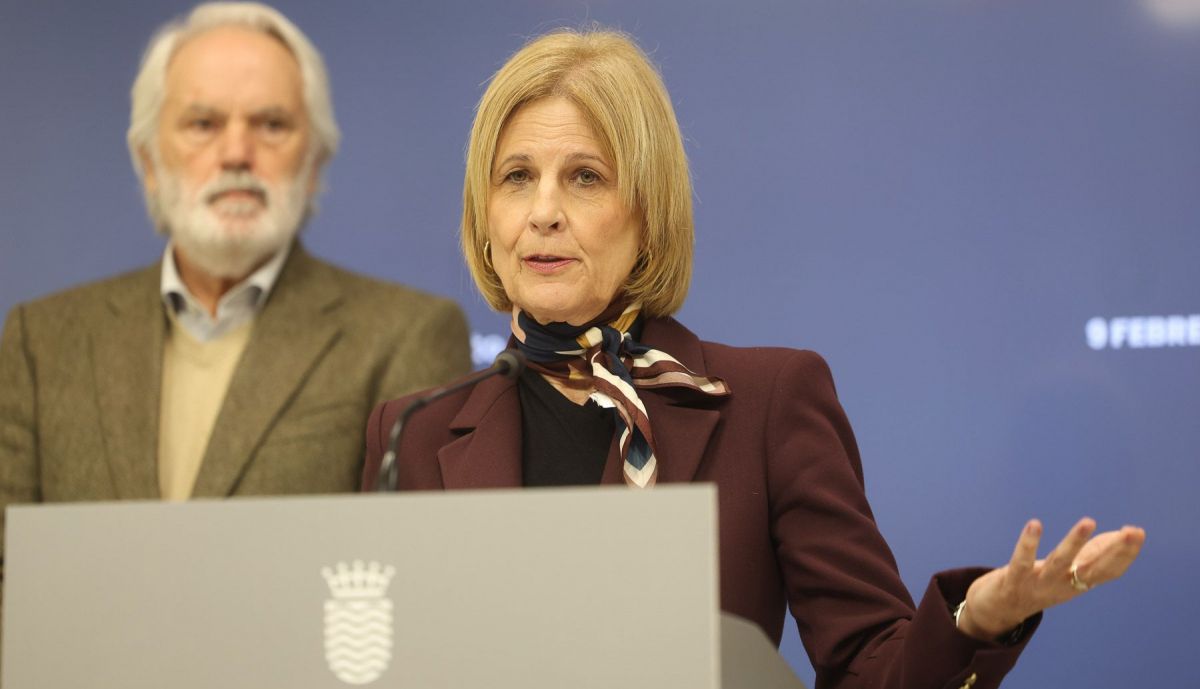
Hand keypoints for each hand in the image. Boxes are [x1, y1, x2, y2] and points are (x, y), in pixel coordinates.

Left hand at [956, 517, 1145, 640]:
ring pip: (1060, 563)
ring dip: (1074, 542)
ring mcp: (1038, 585)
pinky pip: (1022, 562)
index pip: (1107, 571)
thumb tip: (1120, 535)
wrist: (998, 611)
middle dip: (1114, 551)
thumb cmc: (1038, 584)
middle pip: (1092, 570)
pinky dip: (1028, 544)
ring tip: (1089, 521)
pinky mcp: (1014, 581)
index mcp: (1077, 584)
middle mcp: (1062, 586)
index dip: (1124, 554)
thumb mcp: (1068, 570)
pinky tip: (1034, 524)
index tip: (1138, 532)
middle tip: (1132, 532)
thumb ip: (1091, 554)